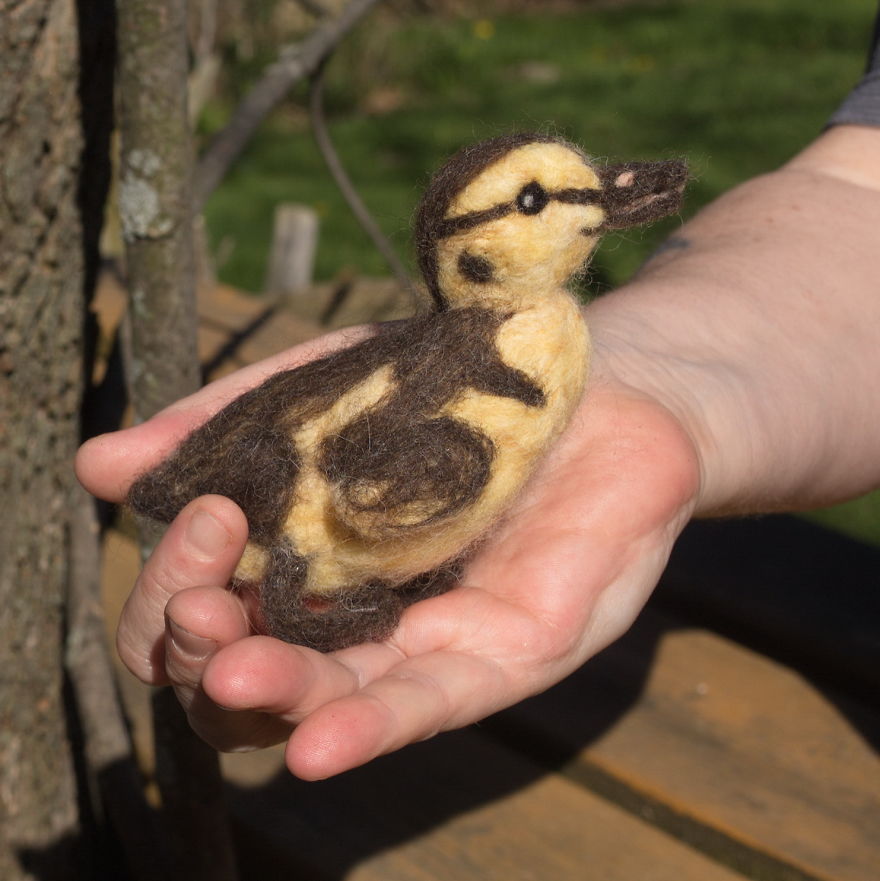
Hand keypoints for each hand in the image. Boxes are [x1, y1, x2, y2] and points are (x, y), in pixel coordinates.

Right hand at [76, 320, 699, 778]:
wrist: (580, 374)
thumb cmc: (449, 384)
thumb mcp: (324, 387)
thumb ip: (224, 426)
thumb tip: (97, 466)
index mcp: (302, 559)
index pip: (203, 612)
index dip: (173, 585)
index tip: (197, 514)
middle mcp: (354, 617)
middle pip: (246, 676)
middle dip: (203, 640)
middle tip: (200, 592)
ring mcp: (426, 643)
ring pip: (326, 702)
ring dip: (269, 695)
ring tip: (229, 668)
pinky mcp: (505, 653)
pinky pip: (430, 704)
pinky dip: (370, 726)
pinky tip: (316, 744)